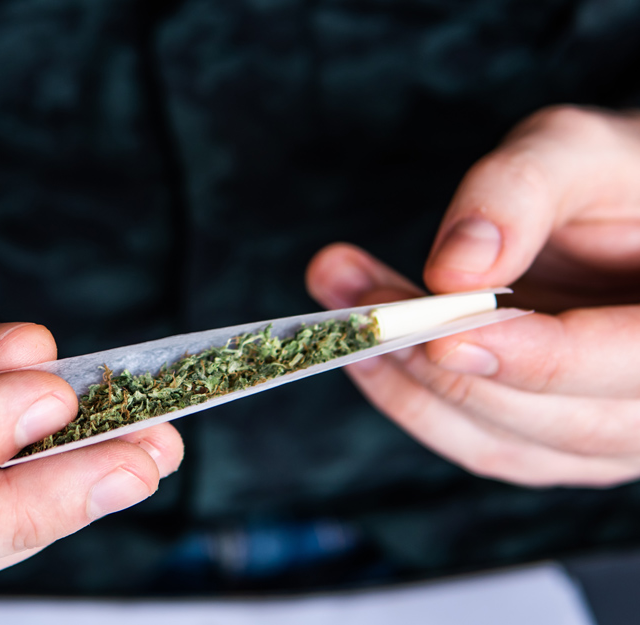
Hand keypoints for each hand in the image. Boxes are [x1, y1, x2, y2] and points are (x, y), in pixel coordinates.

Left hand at [306, 105, 639, 487]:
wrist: (621, 212)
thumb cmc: (612, 174)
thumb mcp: (575, 150)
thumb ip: (520, 192)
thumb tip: (454, 268)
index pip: (634, 363)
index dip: (539, 359)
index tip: (442, 334)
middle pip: (561, 418)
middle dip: (443, 364)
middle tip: (356, 299)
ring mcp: (619, 437)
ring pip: (507, 442)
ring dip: (409, 381)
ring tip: (342, 307)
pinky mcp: (560, 444)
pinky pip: (481, 443)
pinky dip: (412, 398)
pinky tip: (361, 344)